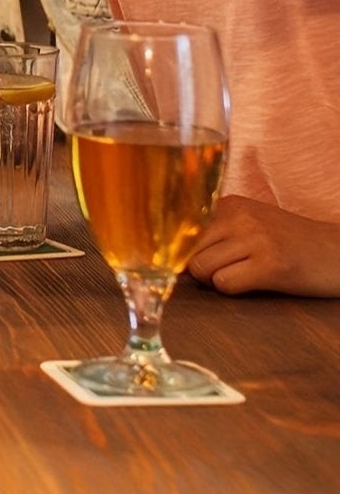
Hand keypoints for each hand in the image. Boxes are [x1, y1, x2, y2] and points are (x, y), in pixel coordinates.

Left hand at [186, 195, 339, 296]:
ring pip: (201, 268)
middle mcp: (239, 216)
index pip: (182, 230)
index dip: (186, 251)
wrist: (339, 251)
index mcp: (230, 203)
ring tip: (242, 275)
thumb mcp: (250, 224)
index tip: (192, 261)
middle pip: (188, 250)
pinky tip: (255, 283)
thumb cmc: (290, 242)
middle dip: (197, 269)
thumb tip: (171, 258)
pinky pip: (225, 284)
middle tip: (226, 272)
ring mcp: (255, 239)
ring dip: (215, 281)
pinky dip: (232, 291)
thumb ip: (215, 232)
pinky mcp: (271, 265)